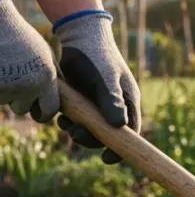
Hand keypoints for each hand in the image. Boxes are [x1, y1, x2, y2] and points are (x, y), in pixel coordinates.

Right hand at [0, 0, 58, 120]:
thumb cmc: (20, 37)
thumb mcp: (45, 55)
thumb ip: (53, 76)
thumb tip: (62, 96)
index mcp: (45, 79)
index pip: (49, 110)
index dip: (43, 112)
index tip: (38, 109)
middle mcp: (27, 86)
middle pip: (23, 108)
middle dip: (18, 99)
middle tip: (15, 78)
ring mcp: (5, 87)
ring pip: (5, 101)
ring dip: (4, 90)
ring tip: (4, 68)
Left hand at [51, 9, 141, 164]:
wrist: (81, 37)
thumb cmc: (98, 56)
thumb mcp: (106, 78)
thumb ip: (112, 101)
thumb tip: (120, 126)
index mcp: (129, 102)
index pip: (131, 131)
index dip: (121, 148)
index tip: (107, 159)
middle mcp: (116, 106)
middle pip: (109, 134)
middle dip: (92, 139)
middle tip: (75, 135)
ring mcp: (100, 104)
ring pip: (92, 128)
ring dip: (79, 131)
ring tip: (66, 124)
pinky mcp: (85, 100)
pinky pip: (80, 119)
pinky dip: (71, 122)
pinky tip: (62, 117)